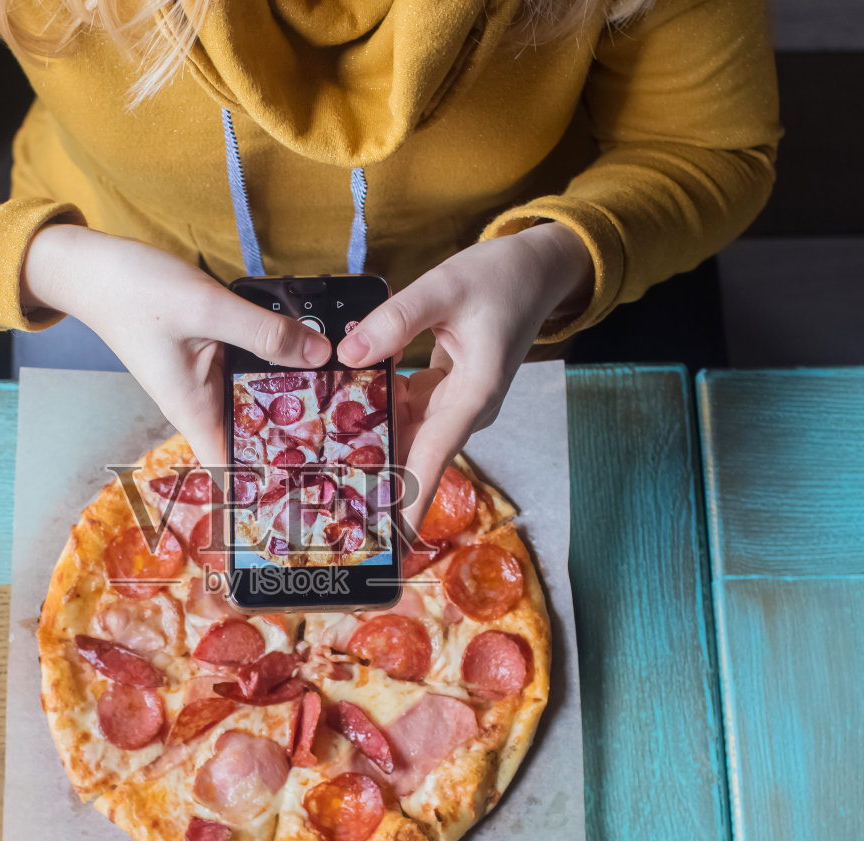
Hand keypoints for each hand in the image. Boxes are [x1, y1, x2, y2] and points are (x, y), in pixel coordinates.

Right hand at [20, 225, 329, 466]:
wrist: (95, 269)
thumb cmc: (136, 293)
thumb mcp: (208, 309)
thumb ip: (265, 333)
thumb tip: (321, 356)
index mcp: (194, 410)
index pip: (232, 471)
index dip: (266, 486)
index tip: (309, 489)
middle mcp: (201, 403)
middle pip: (253, 438)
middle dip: (294, 441)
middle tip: (349, 442)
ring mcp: (206, 381)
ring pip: (255, 404)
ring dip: (290, 402)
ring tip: (342, 402)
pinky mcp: (211, 357)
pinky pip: (250, 372)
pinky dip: (277, 370)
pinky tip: (310, 357)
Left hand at [335, 223, 592, 534]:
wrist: (535, 270)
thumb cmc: (500, 277)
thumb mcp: (444, 287)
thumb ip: (396, 319)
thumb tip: (350, 352)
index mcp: (473, 395)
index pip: (433, 460)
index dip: (410, 506)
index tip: (393, 547)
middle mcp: (465, 410)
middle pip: (415, 459)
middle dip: (379, 490)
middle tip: (337, 521)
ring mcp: (456, 404)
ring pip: (406, 437)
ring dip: (372, 453)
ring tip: (328, 480)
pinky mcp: (445, 393)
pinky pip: (406, 413)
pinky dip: (378, 416)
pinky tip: (343, 420)